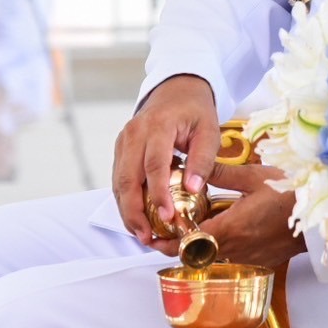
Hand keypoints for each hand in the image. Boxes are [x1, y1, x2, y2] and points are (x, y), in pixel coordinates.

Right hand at [111, 74, 220, 243]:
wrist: (177, 90)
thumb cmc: (195, 111)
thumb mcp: (209, 131)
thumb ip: (202, 160)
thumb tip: (192, 189)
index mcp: (158, 125)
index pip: (154, 165)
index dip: (158, 194)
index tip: (168, 217)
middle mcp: (134, 133)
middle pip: (128, 178)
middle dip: (134, 212)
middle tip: (146, 237)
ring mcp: (123, 141)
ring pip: (119, 182)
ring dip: (127, 211)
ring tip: (142, 235)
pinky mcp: (121, 149)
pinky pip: (119, 179)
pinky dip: (125, 201)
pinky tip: (137, 218)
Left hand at [150, 164, 305, 268]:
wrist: (323, 213)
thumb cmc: (291, 191)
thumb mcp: (253, 176)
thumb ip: (220, 174)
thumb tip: (193, 167)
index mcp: (231, 228)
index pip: (190, 244)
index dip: (169, 243)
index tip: (155, 237)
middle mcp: (237, 249)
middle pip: (199, 255)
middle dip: (181, 245)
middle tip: (167, 233)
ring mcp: (251, 258)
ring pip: (216, 258)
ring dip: (202, 248)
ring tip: (193, 230)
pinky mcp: (264, 261)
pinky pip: (235, 259)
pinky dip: (223, 249)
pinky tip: (225, 233)